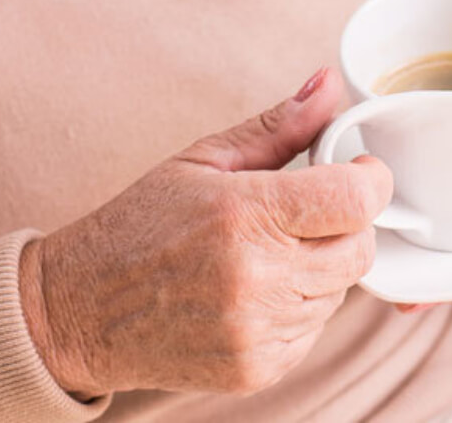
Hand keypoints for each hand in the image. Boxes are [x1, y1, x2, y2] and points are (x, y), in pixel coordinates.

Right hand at [19, 68, 392, 396]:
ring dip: (319, 270)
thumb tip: (330, 83)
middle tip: (304, 214)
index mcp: (243, 213)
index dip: (370, 181)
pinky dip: (296, 309)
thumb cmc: (140, 226)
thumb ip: (279, 126)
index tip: (358, 172)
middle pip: (360, 249)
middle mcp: (256, 277)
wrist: (80, 310)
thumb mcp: (203, 160)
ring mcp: (258, 329)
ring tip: (263, 255)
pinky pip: (314, 331)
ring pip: (340, 292)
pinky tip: (252, 293)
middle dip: (346, 226)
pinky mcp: (259, 368)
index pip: (356, 200)